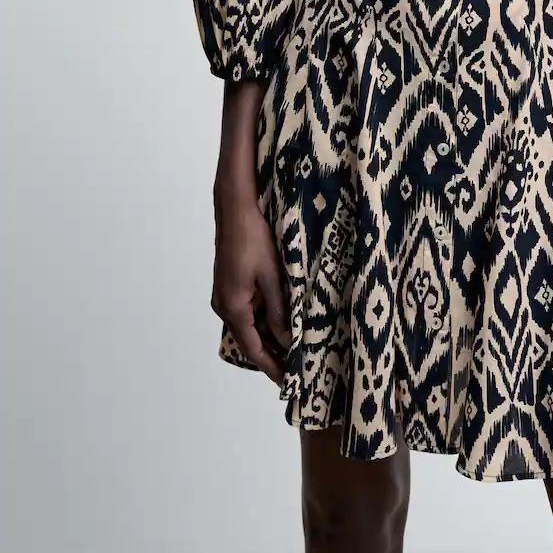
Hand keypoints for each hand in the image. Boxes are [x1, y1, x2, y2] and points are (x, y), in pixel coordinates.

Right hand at [211, 190, 291, 385]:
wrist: (234, 207)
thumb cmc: (254, 237)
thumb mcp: (271, 276)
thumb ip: (279, 310)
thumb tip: (288, 340)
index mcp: (233, 307)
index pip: (254, 349)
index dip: (271, 367)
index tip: (287, 383)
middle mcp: (223, 306)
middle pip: (248, 342)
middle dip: (269, 357)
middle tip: (291, 373)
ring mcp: (222, 295)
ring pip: (246, 328)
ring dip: (265, 340)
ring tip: (287, 353)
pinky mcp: (227, 285)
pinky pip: (244, 314)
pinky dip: (259, 324)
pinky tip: (275, 326)